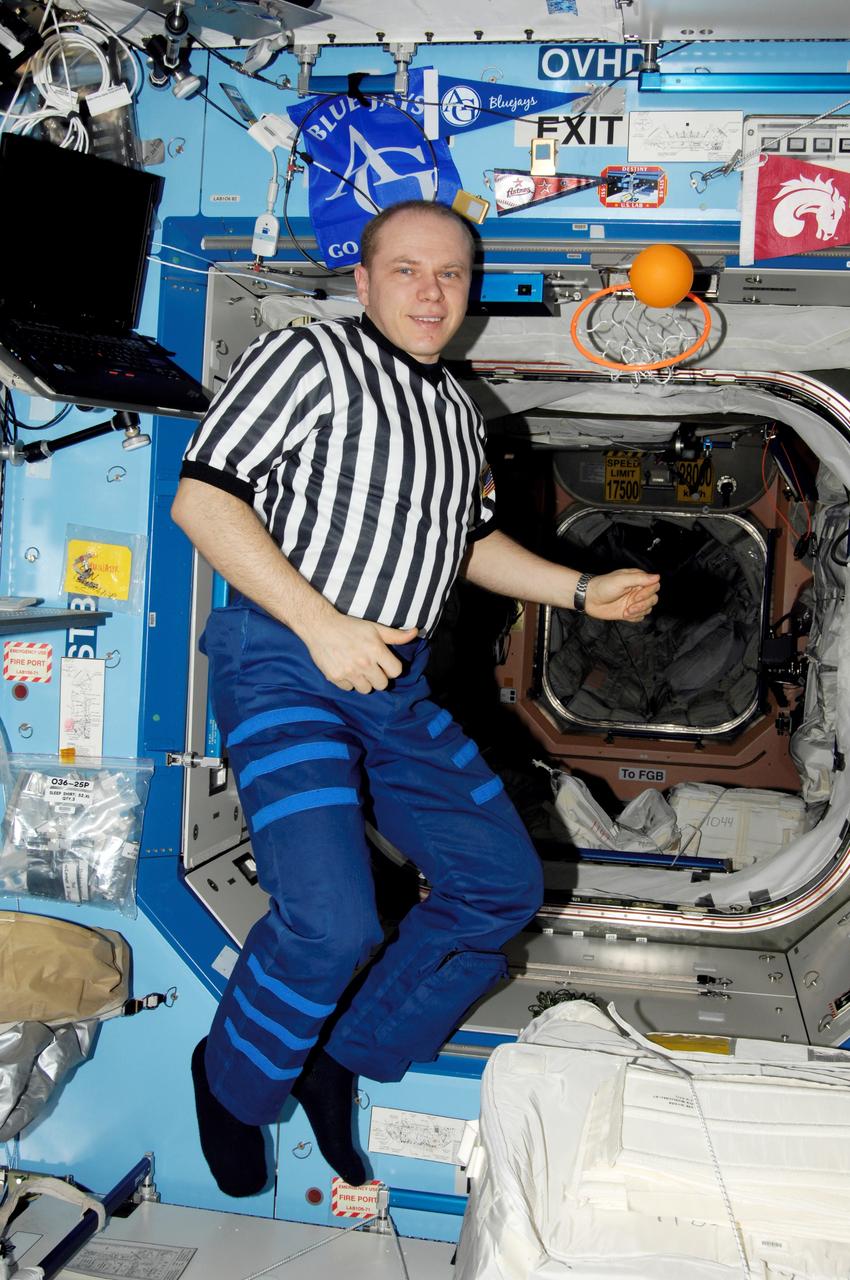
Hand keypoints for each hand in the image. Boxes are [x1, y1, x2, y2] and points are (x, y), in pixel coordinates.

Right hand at [302, 611, 418, 692]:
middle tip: (371, 668)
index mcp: (376, 650)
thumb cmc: (350, 626)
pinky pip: (349, 689)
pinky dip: (348, 682)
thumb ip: (396, 635)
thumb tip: (416, 632)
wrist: (320, 626)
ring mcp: (349, 672)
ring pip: (366, 690)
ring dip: (364, 682)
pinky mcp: (335, 677)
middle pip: (382, 684)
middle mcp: (364, 663)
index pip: (396, 672)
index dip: (391, 668)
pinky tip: (345, 670)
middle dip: (379, 677)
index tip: (384, 663)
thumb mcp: (375, 628)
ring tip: (358, 670)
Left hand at [585, 569, 659, 622]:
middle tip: (630, 606)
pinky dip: (635, 617)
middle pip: (653, 598)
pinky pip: (641, 617)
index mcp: (637, 580)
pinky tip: (624, 614)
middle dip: (643, 604)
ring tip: (625, 611)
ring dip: (638, 612)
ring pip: (648, 608)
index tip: (636, 596)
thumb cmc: (603, 586)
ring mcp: (634, 602)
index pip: (654, 586)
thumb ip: (639, 578)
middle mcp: (637, 590)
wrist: (589, 599)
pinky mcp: (629, 612)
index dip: (647, 593)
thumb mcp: (621, 580)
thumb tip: (657, 576)